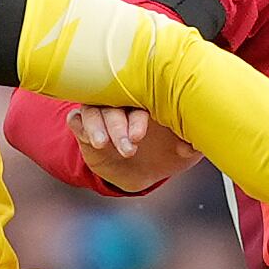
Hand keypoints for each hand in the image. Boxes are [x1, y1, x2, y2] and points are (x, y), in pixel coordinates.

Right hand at [68, 105, 195, 193]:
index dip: (137, 115)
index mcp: (148, 100)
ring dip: (96, 125)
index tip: (140, 135)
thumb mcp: (185, 152)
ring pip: (92, 110)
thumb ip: (192, 146)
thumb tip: (189, 146)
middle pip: (113, 101)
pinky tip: (90, 140)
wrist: (145, 172)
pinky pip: (76, 120)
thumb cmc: (167, 152)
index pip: (139, 97)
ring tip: (102, 143)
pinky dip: (81, 127)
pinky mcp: (86, 128)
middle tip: (128, 145)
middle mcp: (123, 102)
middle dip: (118, 124)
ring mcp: (102, 113)